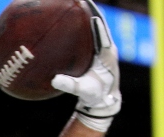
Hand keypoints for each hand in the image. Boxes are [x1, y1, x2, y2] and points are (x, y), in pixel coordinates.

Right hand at [51, 1, 120, 132]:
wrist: (105, 99)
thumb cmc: (95, 96)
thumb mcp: (83, 91)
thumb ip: (70, 86)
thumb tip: (55, 80)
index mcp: (106, 55)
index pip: (103, 35)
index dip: (97, 23)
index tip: (90, 11)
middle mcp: (108, 47)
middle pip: (101, 23)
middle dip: (92, 9)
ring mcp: (105, 46)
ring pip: (98, 24)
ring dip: (89, 12)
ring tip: (79, 1)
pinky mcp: (100, 48)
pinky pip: (93, 31)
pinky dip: (85, 21)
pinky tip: (73, 16)